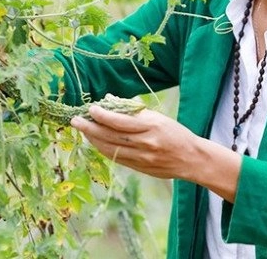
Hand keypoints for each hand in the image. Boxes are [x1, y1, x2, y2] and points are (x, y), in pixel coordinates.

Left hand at [70, 105, 200, 179]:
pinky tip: (95, 141)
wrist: (191, 159)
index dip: (103, 115)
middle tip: (75, 120)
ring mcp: (142, 158)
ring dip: (93, 139)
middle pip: (111, 136)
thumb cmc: (175, 133)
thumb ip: (134, 110)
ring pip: (110, 148)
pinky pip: (116, 157)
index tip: (90, 108)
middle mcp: (145, 143)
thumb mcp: (158, 117)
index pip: (121, 121)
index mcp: (151, 126)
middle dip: (90, 128)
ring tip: (82, 129)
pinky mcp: (139, 168)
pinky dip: (103, 149)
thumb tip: (109, 99)